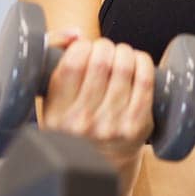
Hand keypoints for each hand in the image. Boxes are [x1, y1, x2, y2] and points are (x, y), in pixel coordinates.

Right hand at [41, 32, 156, 168]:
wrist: (101, 162)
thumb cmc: (74, 119)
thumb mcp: (50, 96)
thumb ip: (52, 55)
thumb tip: (76, 33)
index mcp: (56, 113)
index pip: (72, 64)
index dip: (82, 47)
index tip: (84, 48)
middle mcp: (82, 122)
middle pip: (101, 62)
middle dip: (105, 47)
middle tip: (105, 51)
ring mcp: (111, 125)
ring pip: (124, 67)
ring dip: (124, 52)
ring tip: (120, 55)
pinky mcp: (137, 126)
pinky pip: (145, 81)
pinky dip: (143, 62)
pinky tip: (137, 61)